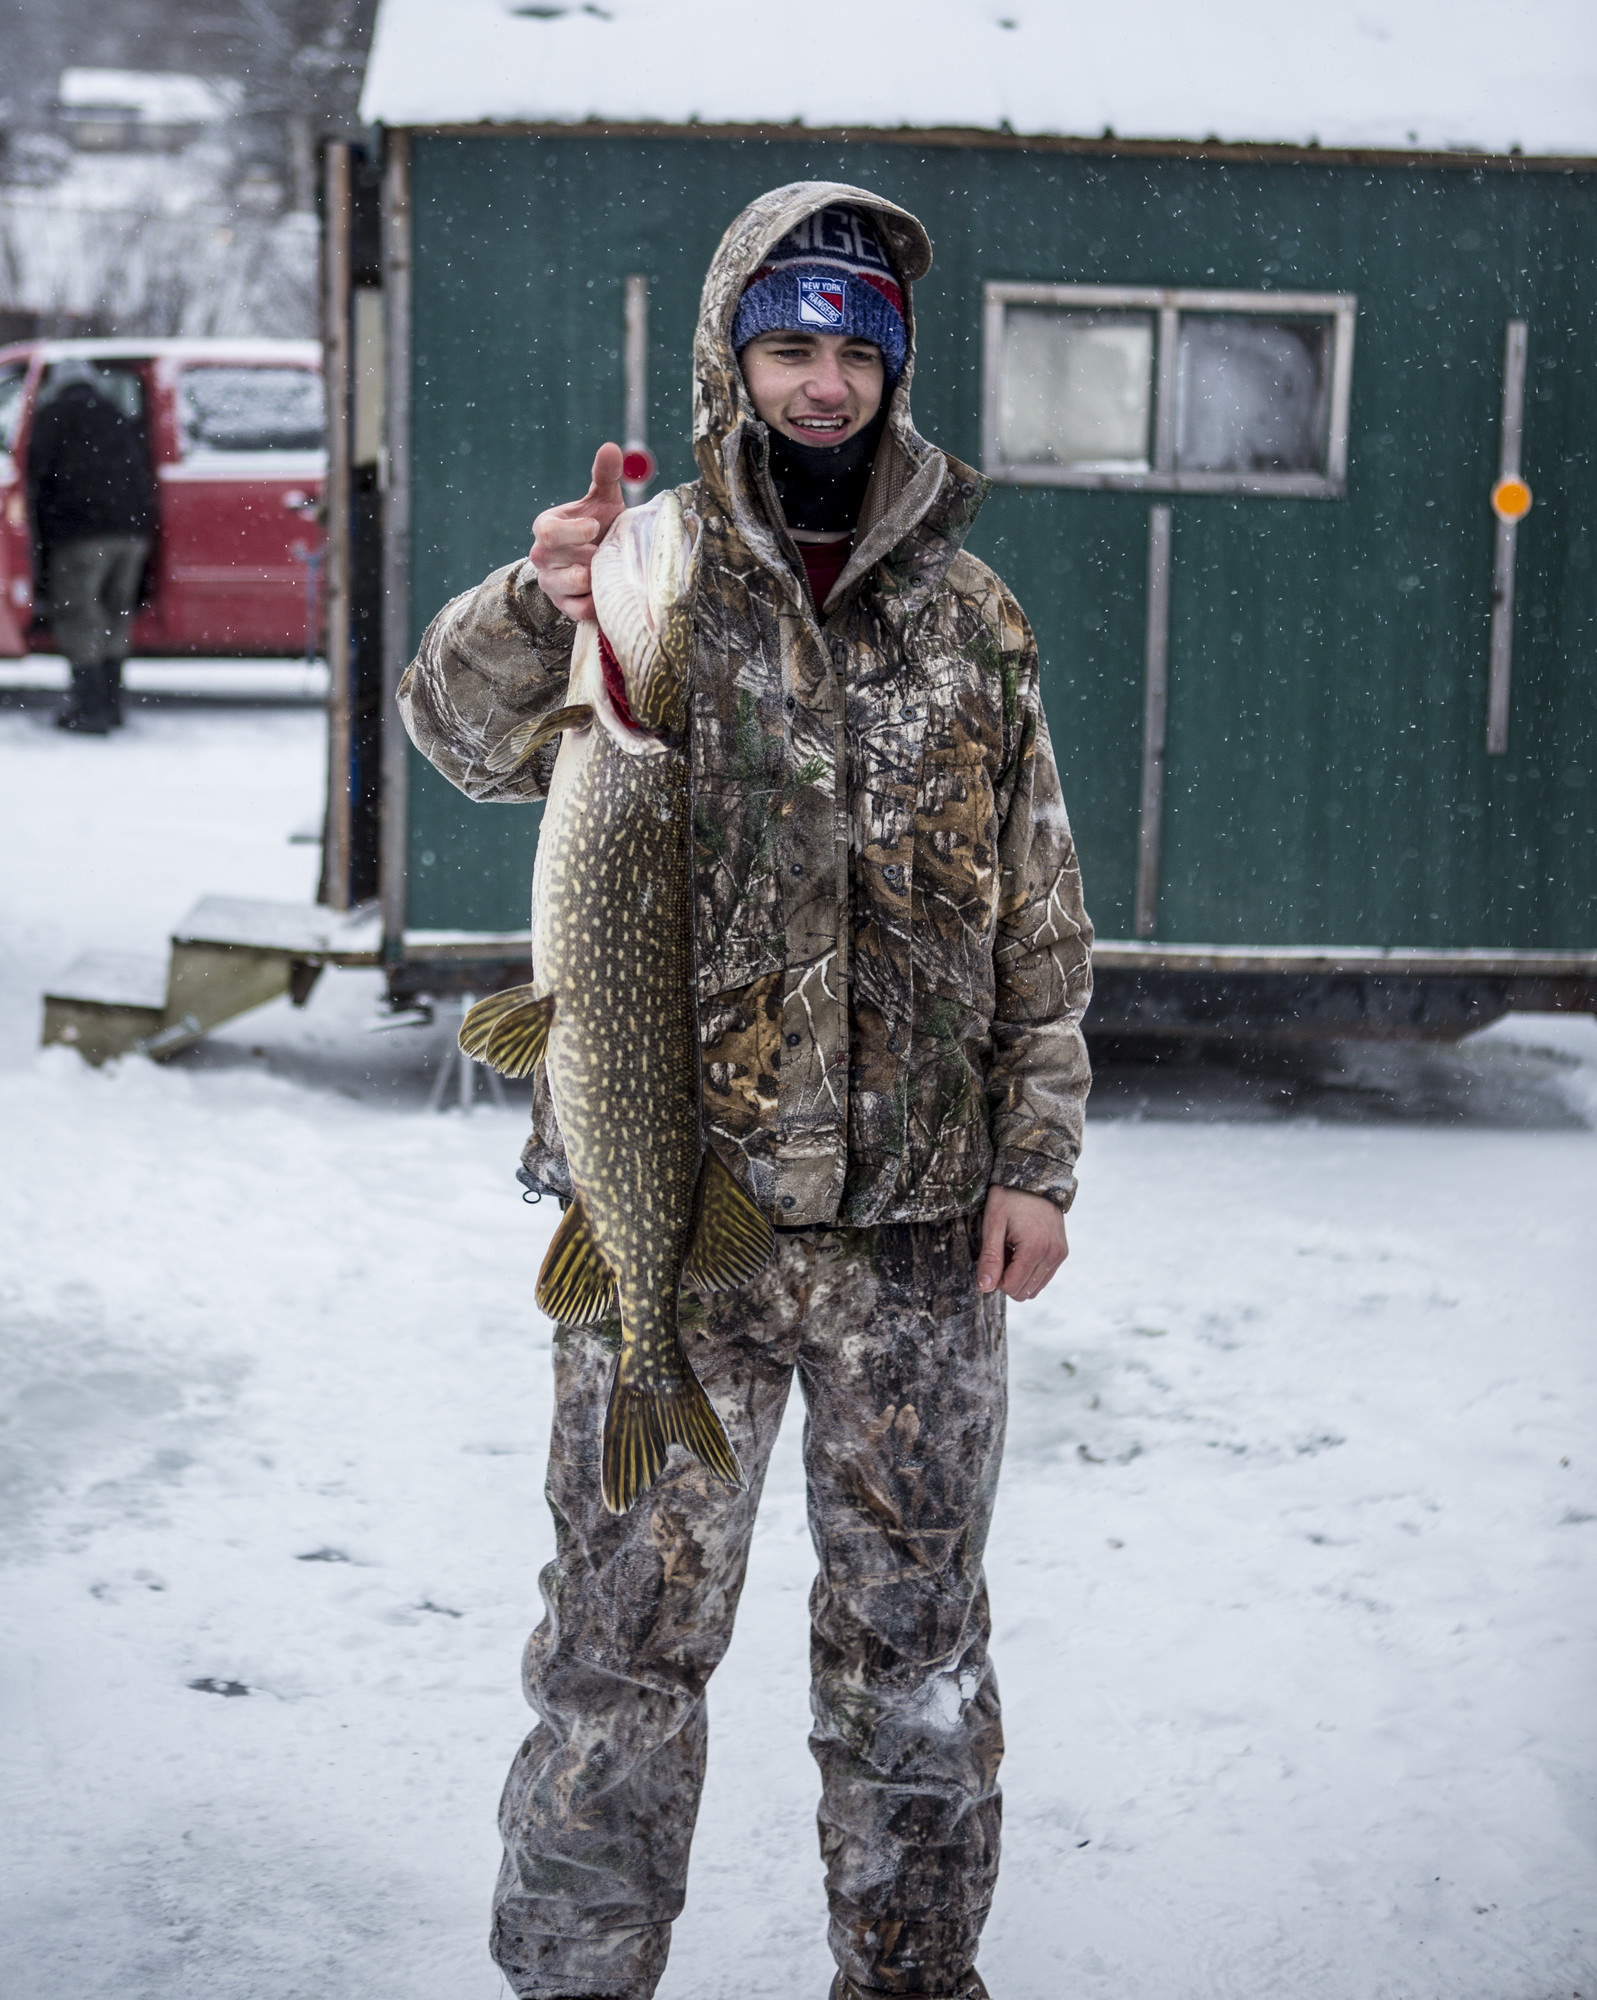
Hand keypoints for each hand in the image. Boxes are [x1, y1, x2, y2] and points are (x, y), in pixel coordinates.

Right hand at [528, 442, 625, 622]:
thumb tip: (611, 447)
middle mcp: (542, 557)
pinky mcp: (564, 608)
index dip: (574, 532)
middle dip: (592, 557)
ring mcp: (551, 584)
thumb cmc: (600, 526)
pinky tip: (610, 588)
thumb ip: (605, 475)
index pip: (547, 532)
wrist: (601, 561)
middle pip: (560, 562)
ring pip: (574, 586)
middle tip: (608, 552)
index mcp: (546, 528)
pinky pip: (582, 610)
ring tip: (610, 568)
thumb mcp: (603, 499)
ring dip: (598, 578)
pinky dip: (600, 600)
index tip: (596, 528)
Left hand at [977, 1185, 1067, 1301]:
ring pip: (1035, 1289)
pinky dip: (1030, 1270)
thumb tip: (985, 1288)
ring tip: (1012, 1249)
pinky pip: (1044, 1277)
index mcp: (1035, 1249)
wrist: (1035, 1176)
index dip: (995, 1278)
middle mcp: (1053, 1255)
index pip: (1012, 1287)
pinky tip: (1022, 1249)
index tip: (993, 1256)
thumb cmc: (1009, 1197)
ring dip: (1019, 1275)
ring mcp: (1060, 1254)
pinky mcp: (1062, 1252)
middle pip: (1024, 1293)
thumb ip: (990, 1258)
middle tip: (1002, 1251)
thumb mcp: (993, 1224)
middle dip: (1007, 1278)